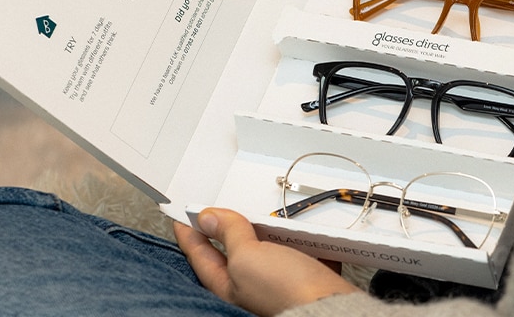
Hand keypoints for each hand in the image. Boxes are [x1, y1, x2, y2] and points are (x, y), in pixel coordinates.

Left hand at [174, 208, 360, 315]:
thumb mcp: (248, 257)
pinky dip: (297, 238)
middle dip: (225, 227)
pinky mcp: (303, 276)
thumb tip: (209, 218)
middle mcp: (250, 285)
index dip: (189, 231)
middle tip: (219, 208)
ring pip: (265, 248)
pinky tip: (299, 230)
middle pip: (231, 250)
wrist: (331, 306)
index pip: (199, 254)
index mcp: (228, 285)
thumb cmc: (288, 293)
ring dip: (264, 230)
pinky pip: (295, 251)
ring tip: (262, 214)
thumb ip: (229, 235)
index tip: (181, 213)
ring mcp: (277, 280)